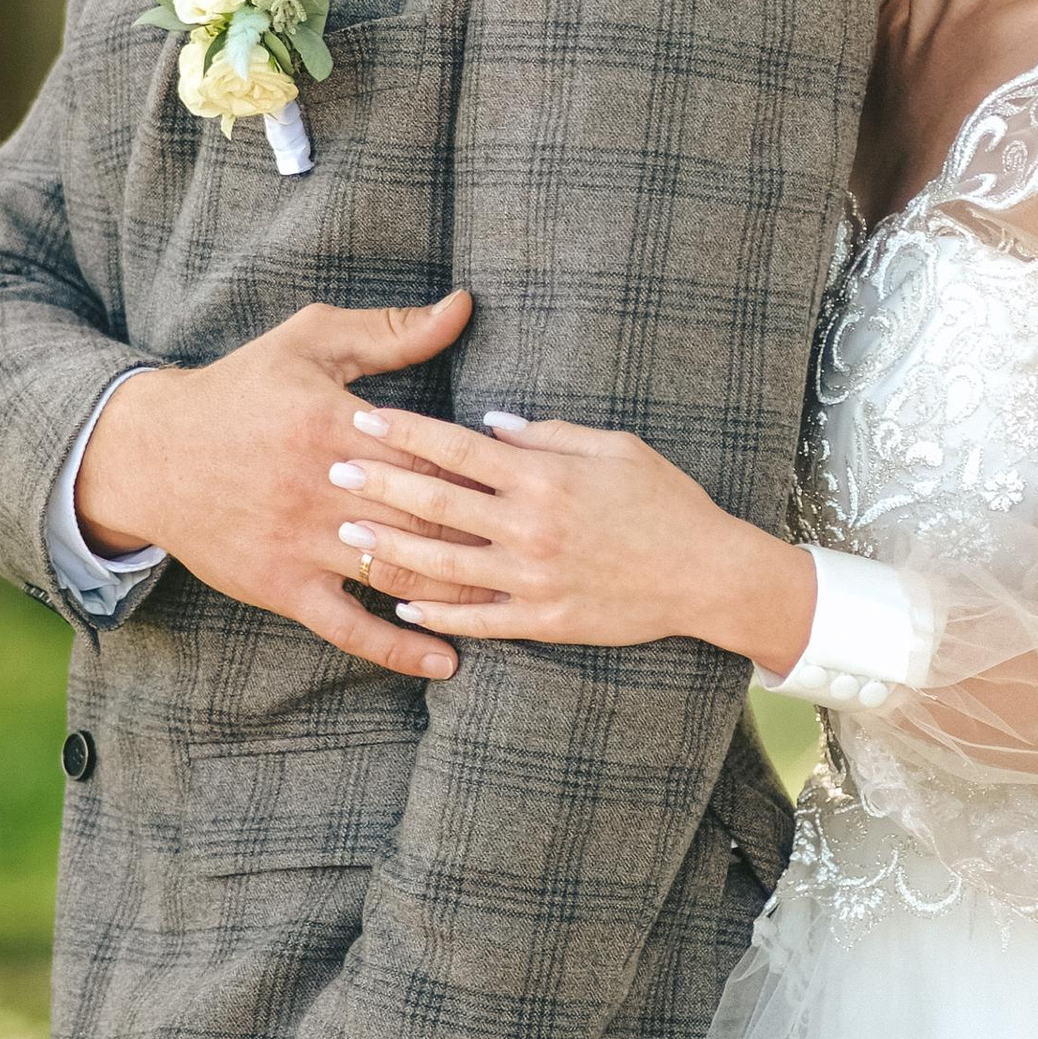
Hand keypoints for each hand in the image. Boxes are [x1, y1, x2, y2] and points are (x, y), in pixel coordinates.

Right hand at [76, 293, 494, 682]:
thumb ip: (391, 333)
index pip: (432, 455)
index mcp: (338, 426)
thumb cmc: (241, 390)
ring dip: (459, 596)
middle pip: (427, 521)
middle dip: (487, 539)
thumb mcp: (311, 342)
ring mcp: (303, 544)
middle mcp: (324, 490)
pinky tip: (444, 663)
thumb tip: (463, 306)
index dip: (485, 474)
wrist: (150, 453)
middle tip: (545, 552)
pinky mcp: (281, 586)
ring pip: (399, 576)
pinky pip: (348, 628)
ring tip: (514, 606)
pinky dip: (398, 649)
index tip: (532, 485)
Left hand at [323, 401, 817, 673]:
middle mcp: (532, 525)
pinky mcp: (545, 621)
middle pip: (438, 502)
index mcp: (546, 476)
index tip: (364, 417)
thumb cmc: (665, 500)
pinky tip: (399, 607)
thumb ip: (550, 434)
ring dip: (390, 550)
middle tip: (330, 470)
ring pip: (445, 564)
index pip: (458, 448)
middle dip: (379, 484)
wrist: (707, 573)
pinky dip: (437, 615)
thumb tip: (492, 423)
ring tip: (345, 535)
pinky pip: (479, 620)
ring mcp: (535, 577)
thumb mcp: (616, 447)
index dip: (406, 431)